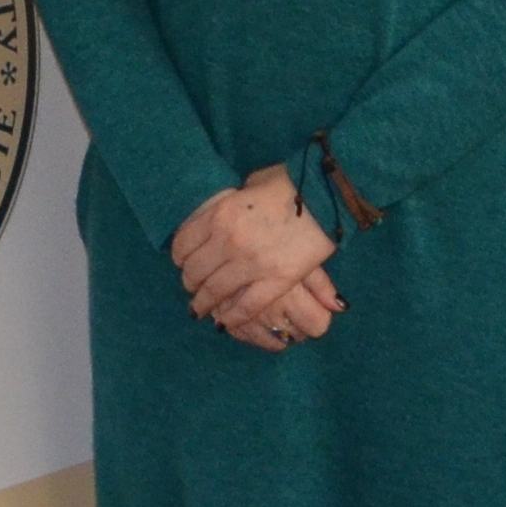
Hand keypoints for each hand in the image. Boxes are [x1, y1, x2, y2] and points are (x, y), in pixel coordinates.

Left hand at [170, 166, 341, 349]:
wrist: (325, 196)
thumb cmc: (288, 183)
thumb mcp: (248, 184)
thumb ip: (229, 202)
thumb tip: (220, 213)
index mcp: (218, 215)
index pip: (183, 244)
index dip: (180, 257)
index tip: (182, 263)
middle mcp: (228, 241)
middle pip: (195, 271)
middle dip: (189, 282)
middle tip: (192, 287)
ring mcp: (251, 264)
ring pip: (214, 292)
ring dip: (203, 303)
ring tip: (201, 309)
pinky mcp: (276, 281)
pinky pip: (246, 307)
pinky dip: (232, 318)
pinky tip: (224, 323)